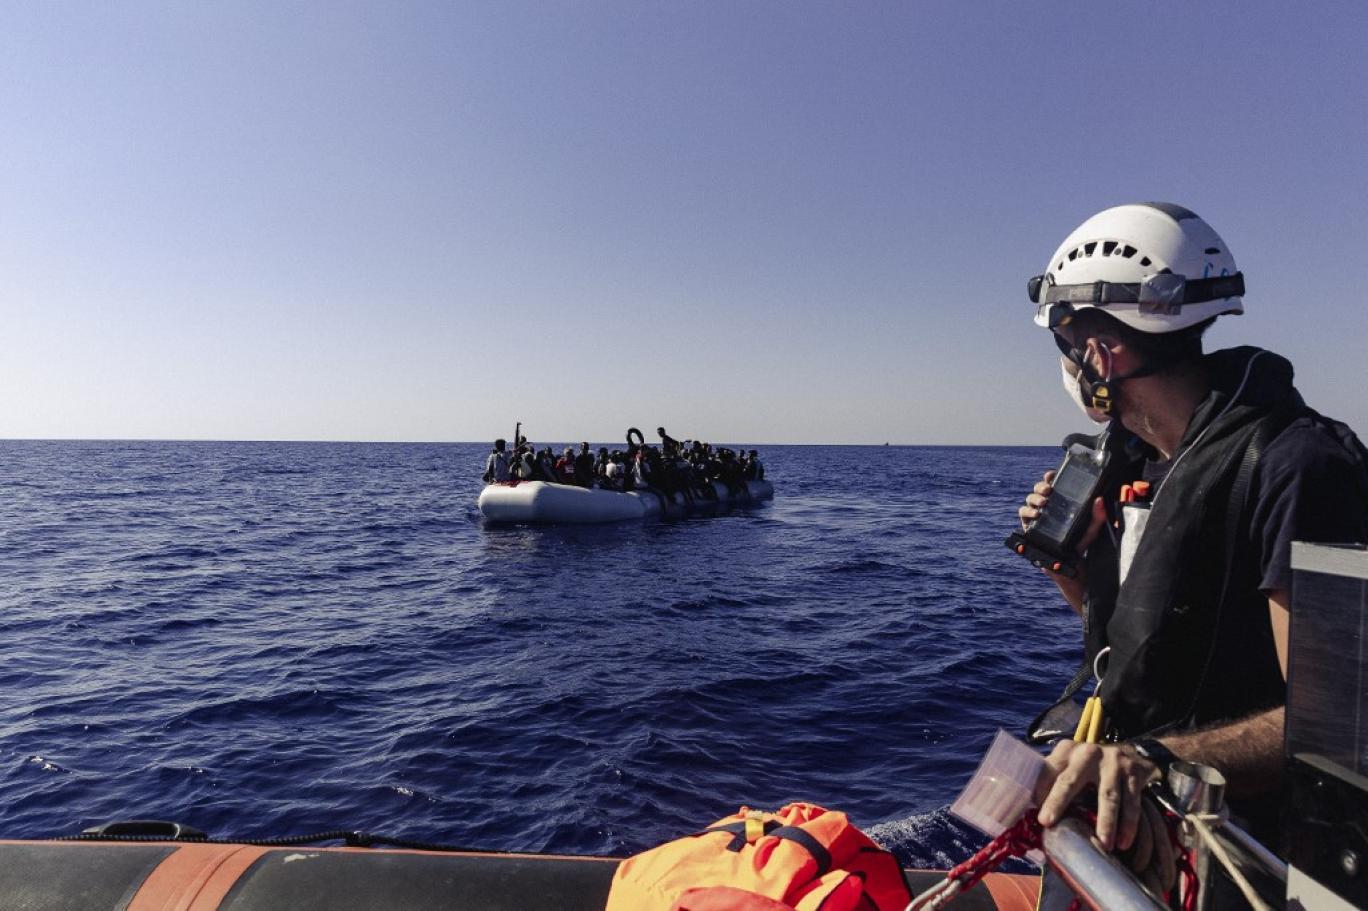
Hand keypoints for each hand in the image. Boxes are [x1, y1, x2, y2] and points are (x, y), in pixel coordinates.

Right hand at [1018, 470, 1106, 595]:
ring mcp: (1037, 516)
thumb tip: (1100, 500)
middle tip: (1049, 491)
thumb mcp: (1091, 529)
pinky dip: (1028, 512)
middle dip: (1041, 486)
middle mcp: (1047, 506)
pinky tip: (1036, 515)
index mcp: (1061, 502)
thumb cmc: (1080, 544)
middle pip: (1039, 489)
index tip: (1052, 475)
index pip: (1053, 484)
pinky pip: (1023, 514)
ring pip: (1029, 500)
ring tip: (1043, 503)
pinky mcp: (1029, 526)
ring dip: (1034, 498)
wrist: (1070, 566)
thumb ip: (1097, 516)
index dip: (1050, 477)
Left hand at [1033, 740, 1161, 852]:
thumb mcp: (1071, 766)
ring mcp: (1113, 761)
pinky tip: (1124, 842)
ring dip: (1106, 822)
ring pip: (1107, 796)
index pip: (1048, 772)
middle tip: (1047, 823)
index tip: (1031, 812)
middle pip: (1070, 780)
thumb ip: (1053, 782)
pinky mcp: (1134, 772)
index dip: (1038, 791)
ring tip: (1102, 845)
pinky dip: (1129, 824)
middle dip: (1058, 802)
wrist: (1132, 752)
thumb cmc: (1091, 768)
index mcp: (1067, 751)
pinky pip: (1132, 802)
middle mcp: (1088, 753)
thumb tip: (1029, 811)